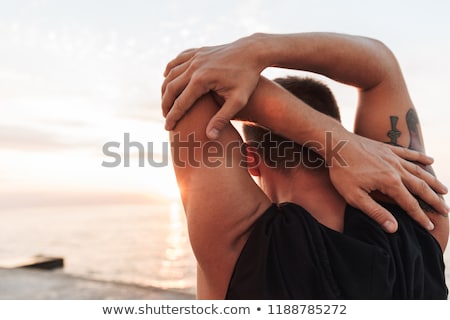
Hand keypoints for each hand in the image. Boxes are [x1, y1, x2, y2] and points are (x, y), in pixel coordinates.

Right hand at [161, 35, 262, 138]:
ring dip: (165, 89)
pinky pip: (178, 60)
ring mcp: (195, 56)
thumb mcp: (238, 100)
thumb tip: (210, 137)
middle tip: (165, 117)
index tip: (167, 128)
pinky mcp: (198, 51)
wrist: (253, 51)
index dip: (173, 117)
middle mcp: (194, 66)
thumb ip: (222, 119)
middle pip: (171, 88)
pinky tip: (167, 78)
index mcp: (201, 80)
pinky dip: (170, 70)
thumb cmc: (248, 77)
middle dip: (165, 105)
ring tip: (166, 103)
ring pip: (171, 73)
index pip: (181, 103)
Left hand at [328, 133, 448, 232]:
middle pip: (421, 187)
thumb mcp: (354, 196)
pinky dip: (421, 158)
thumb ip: (375, 212)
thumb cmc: (342, 172)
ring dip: (433, 181)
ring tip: (445, 190)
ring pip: (419, 171)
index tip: (430, 227)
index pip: (410, 204)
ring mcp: (393, 157)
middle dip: (434, 200)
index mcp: (390, 183)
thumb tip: (394, 228)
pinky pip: (409, 154)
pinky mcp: (388, 148)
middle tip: (446, 210)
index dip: (420, 216)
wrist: (336, 144)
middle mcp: (397, 169)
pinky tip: (430, 160)